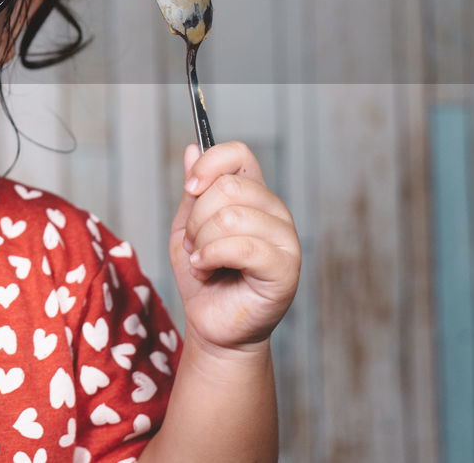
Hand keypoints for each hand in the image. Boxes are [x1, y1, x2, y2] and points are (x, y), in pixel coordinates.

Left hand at [168, 141, 299, 353]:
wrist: (211, 324)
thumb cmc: (203, 276)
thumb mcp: (188, 226)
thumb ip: (194, 191)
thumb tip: (193, 149)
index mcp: (253, 196)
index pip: (239, 154)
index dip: (208, 165)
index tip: (190, 188)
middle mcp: (274, 212)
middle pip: (228, 186)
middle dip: (196, 218)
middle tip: (195, 244)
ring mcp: (284, 240)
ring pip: (231, 216)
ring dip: (202, 243)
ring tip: (202, 262)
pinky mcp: (285, 269)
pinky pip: (243, 247)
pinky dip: (211, 258)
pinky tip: (207, 271)